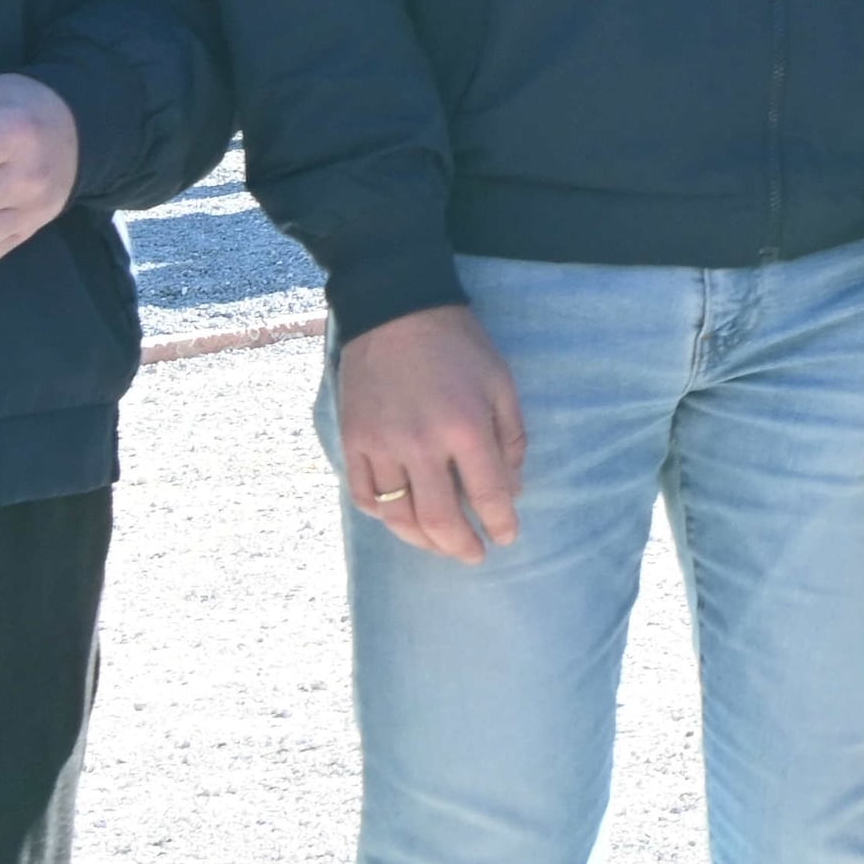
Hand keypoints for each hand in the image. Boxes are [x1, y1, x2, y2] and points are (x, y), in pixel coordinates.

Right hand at [335, 303, 526, 561]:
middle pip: (440, 519)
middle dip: (461, 546)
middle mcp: (421, 444)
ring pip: (398, 516)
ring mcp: (381, 445)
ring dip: (422, 541)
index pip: (488, 495)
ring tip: (440, 545)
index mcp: (466, 427)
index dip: (500, 524)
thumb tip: (511, 488)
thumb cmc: (457, 344)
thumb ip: (511, 437)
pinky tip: (400, 518)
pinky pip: (365, 495)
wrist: (395, 308)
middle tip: (474, 555)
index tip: (506, 537)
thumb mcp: (500, 381)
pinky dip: (383, 515)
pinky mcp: (352, 440)